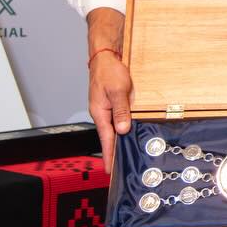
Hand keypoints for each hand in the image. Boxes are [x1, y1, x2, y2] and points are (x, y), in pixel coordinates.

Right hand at [88, 51, 131, 172]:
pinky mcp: (112, 104)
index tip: (109, 169)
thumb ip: (121, 110)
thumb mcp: (118, 90)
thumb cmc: (109, 71)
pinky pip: (117, 119)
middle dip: (113, 152)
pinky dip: (121, 129)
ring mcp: (106, 109)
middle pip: (108, 136)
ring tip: (122, 156)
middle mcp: (102, 113)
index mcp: (100, 112)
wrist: (106, 57)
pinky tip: (126, 134)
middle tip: (117, 169)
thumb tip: (123, 129)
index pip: (106, 138)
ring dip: (117, 141)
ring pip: (113, 128)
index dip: (109, 154)